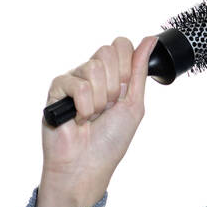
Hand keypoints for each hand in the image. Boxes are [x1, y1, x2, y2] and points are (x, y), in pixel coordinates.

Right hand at [40, 35, 159, 204]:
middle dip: (114, 85)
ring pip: (93, 68)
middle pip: (106, 52)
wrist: (88, 166)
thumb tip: (150, 41)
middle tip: (108, 107)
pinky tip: (79, 119)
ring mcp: (73, 81)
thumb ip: (139, 71)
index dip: (126, 66)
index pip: (120, 45)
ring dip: (100, 100)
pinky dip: (84, 106)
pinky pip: (76, 84)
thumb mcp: (134, 104)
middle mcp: (91, 75)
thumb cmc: (110, 142)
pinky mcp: (56, 90)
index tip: (124, 91)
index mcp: (111, 76)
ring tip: (93, 116)